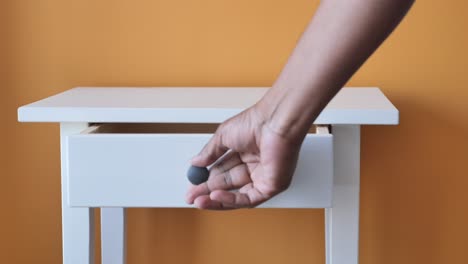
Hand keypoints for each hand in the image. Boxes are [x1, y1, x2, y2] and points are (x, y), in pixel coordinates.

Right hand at [185, 104, 304, 208]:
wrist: (274, 123)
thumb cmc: (257, 122)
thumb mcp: (223, 136)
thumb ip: (209, 152)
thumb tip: (195, 163)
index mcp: (246, 153)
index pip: (223, 172)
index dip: (206, 180)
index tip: (192, 186)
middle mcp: (255, 167)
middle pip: (228, 185)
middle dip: (207, 192)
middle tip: (192, 197)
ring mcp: (264, 178)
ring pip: (237, 196)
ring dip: (216, 200)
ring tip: (199, 201)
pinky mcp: (271, 187)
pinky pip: (248, 199)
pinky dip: (230, 200)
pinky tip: (215, 196)